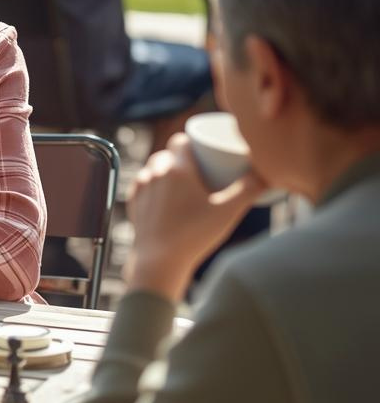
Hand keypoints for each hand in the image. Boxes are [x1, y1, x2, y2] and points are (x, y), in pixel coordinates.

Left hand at [125, 135, 265, 302]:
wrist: (159, 262)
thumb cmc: (194, 235)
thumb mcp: (228, 211)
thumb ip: (249, 189)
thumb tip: (268, 173)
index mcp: (176, 168)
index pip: (180, 140)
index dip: (192, 142)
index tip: (203, 151)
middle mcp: (154, 172)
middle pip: (166, 154)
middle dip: (180, 158)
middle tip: (197, 170)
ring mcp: (141, 187)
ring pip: (152, 168)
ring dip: (164, 171)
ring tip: (181, 182)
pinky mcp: (133, 203)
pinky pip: (142, 184)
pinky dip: (152, 185)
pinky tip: (161, 193)